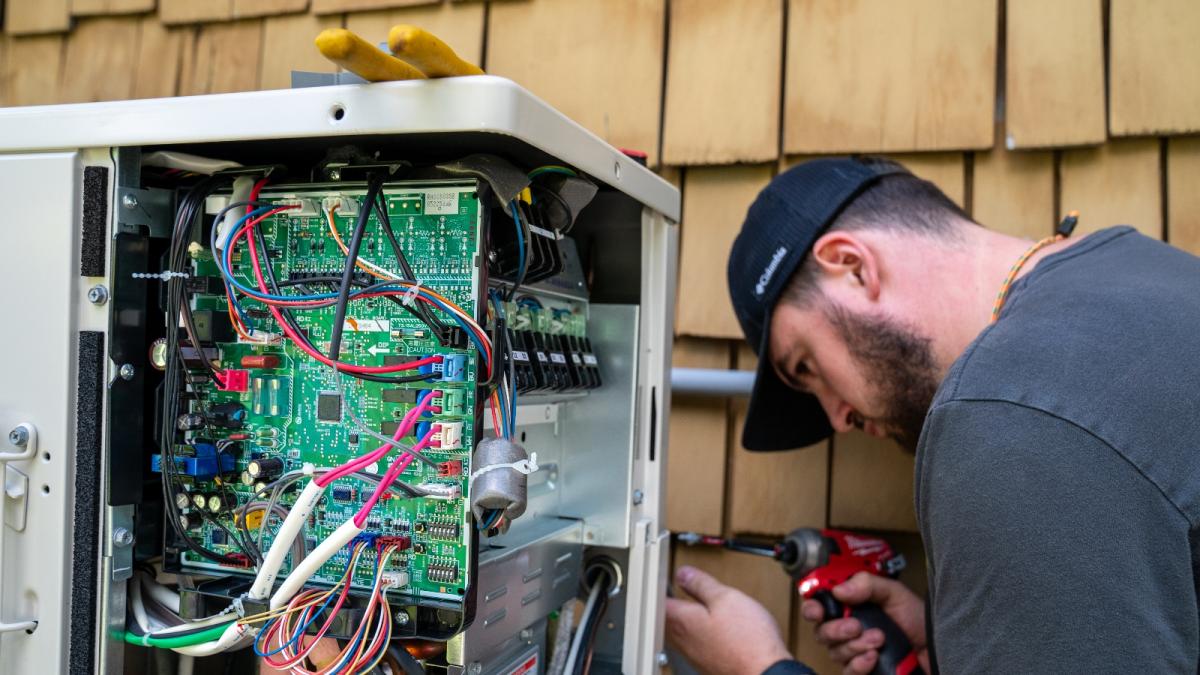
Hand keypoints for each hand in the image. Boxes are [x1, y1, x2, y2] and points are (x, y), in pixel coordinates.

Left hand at [665, 565, 792, 674]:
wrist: (764, 672)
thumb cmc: (747, 640)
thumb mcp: (725, 598)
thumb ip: (701, 584)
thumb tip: (684, 574)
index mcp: (683, 621)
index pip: (660, 601)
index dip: (663, 586)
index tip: (670, 578)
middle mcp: (684, 641)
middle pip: (668, 619)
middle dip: (674, 604)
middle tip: (682, 590)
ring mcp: (695, 655)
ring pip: (682, 633)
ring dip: (688, 619)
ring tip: (700, 608)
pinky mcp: (708, 665)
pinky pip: (696, 645)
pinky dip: (701, 634)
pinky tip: (715, 630)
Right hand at [800, 572, 927, 674]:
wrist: (936, 648)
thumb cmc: (918, 620)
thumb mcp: (894, 594)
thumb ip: (867, 585)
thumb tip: (839, 589)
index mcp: (852, 605)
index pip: (820, 605)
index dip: (813, 607)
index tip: (818, 610)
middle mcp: (848, 628)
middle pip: (821, 631)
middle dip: (836, 629)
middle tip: (856, 625)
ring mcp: (854, 651)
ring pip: (834, 651)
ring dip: (854, 645)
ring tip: (879, 639)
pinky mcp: (862, 670)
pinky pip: (847, 671)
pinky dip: (858, 665)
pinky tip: (873, 658)